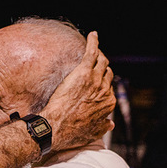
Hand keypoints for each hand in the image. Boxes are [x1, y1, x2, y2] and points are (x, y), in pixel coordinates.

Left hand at [41, 31, 115, 151]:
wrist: (56, 127)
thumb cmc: (71, 132)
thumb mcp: (92, 133)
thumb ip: (103, 126)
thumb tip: (110, 123)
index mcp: (108, 103)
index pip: (109, 88)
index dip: (103, 83)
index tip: (97, 80)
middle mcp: (105, 90)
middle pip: (106, 72)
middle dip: (102, 66)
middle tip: (96, 61)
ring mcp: (95, 79)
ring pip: (101, 61)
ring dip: (99, 54)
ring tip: (95, 48)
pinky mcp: (84, 72)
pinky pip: (91, 52)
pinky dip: (93, 42)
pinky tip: (92, 34)